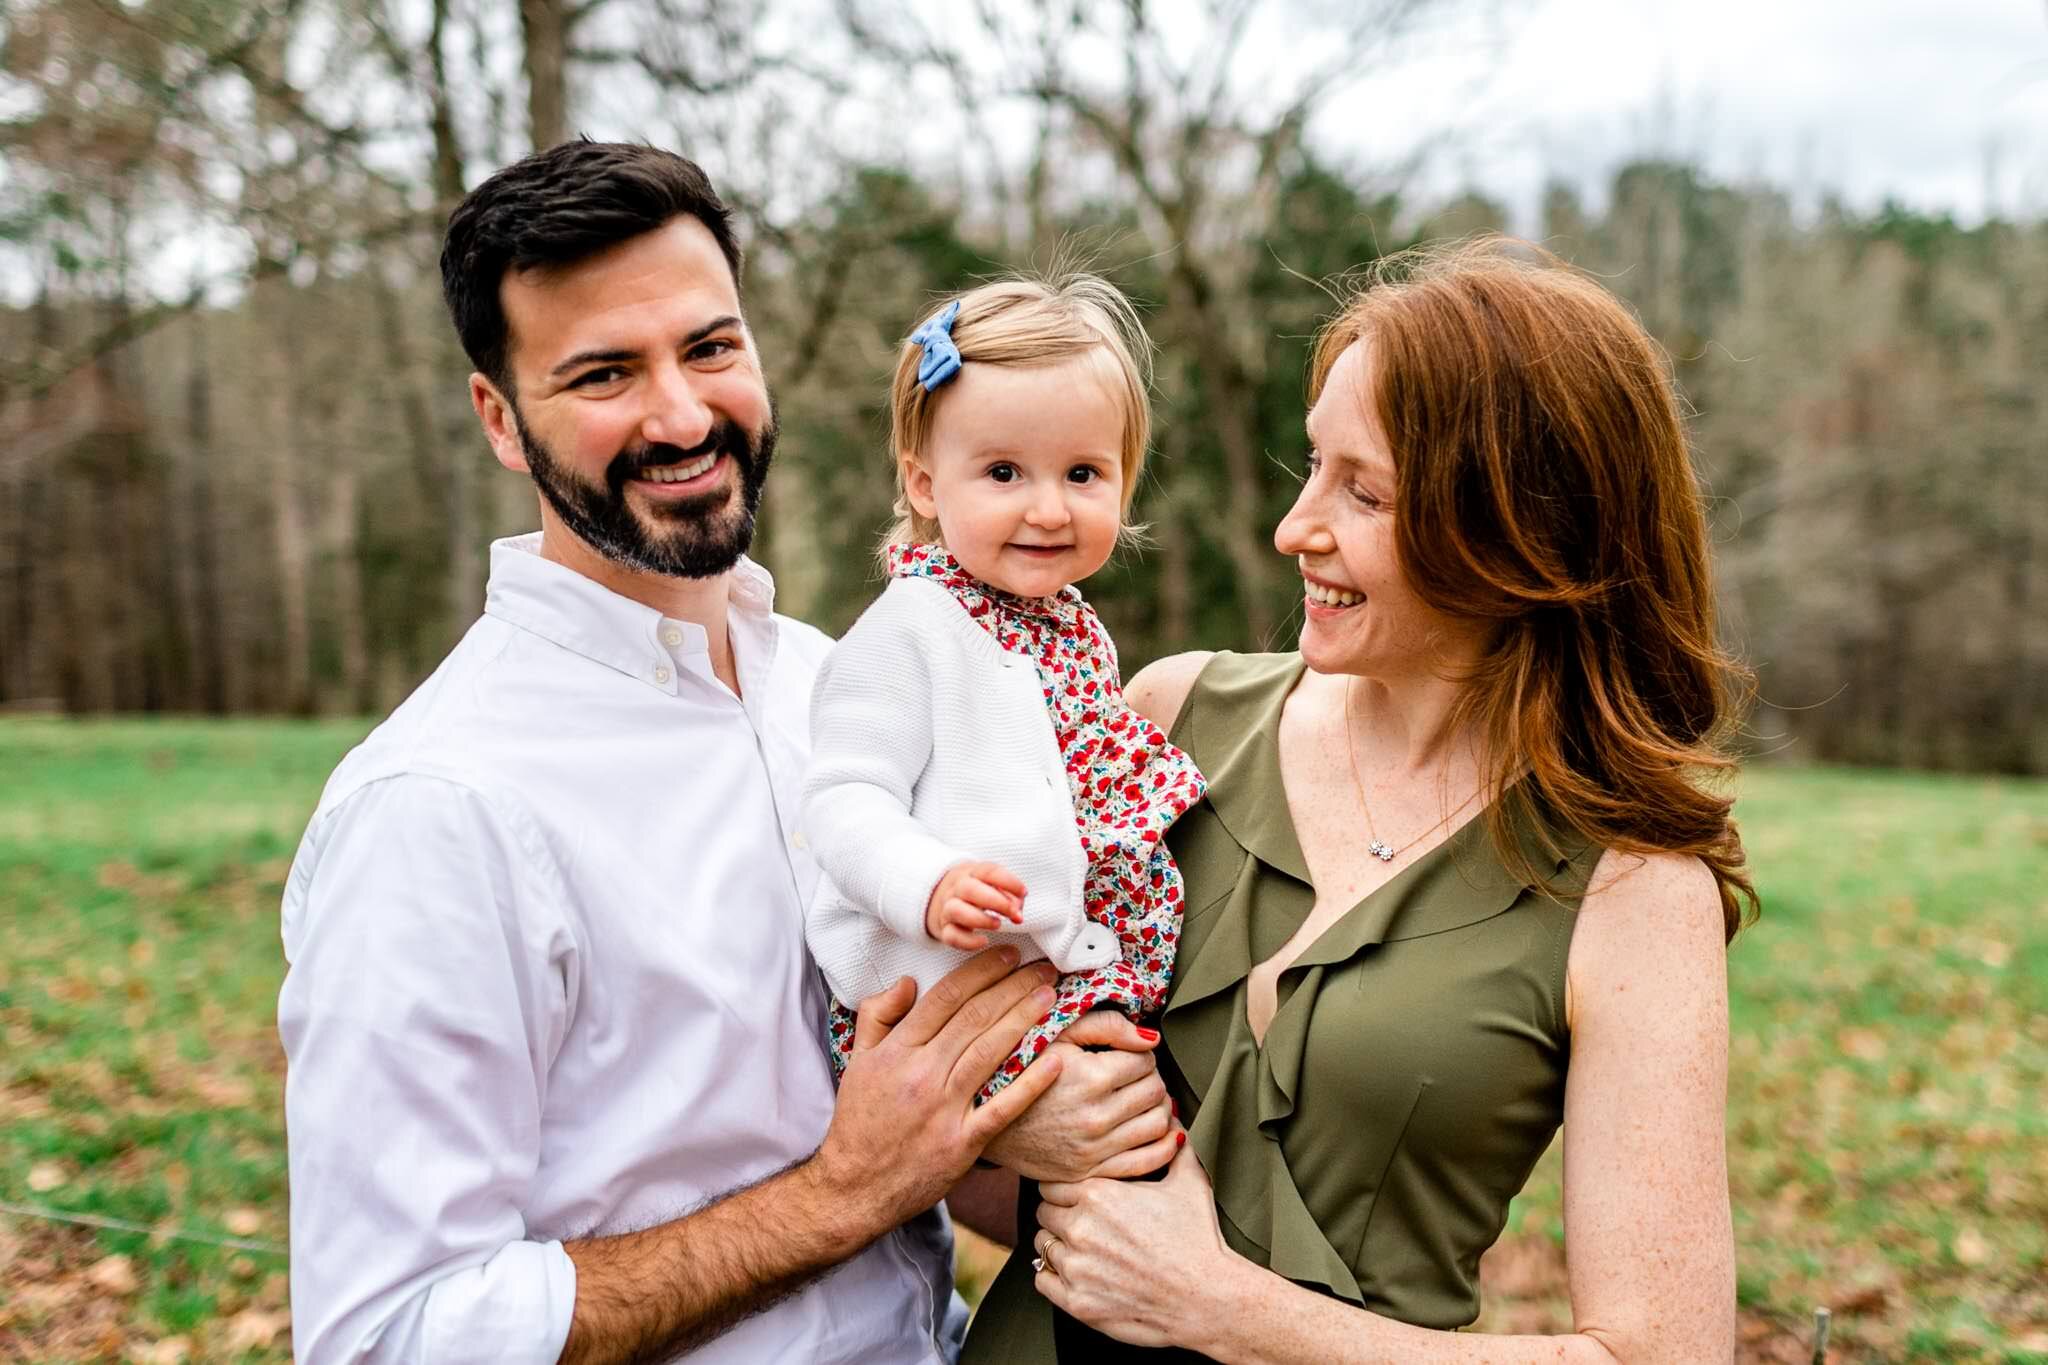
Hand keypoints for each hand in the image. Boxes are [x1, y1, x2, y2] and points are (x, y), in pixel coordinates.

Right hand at [809, 948, 1063, 1244]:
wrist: (853, 1188)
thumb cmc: (858, 1121)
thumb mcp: (856, 1061)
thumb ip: (877, 1015)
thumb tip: (908, 981)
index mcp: (897, 1051)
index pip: (945, 998)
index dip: (981, 971)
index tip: (1008, 954)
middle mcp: (921, 1074)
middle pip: (976, 1018)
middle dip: (1014, 986)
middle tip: (1044, 965)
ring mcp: (944, 1110)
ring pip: (992, 1052)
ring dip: (1025, 1019)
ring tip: (1051, 995)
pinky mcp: (962, 1144)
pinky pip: (1003, 1108)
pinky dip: (1031, 1083)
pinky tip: (1057, 1060)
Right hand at [925, 861, 1027, 950]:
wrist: (947, 898)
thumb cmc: (981, 892)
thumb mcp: (995, 887)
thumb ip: (1011, 898)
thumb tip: (1018, 915)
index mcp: (972, 873)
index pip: (988, 871)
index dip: (1008, 881)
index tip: (1024, 893)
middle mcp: (957, 888)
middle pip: (969, 889)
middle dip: (996, 902)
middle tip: (1014, 913)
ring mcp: (948, 908)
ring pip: (955, 910)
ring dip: (980, 919)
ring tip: (998, 925)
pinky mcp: (945, 929)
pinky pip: (951, 935)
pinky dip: (968, 941)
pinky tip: (984, 941)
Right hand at [981, 1011, 1176, 1181]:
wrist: (986, 1116)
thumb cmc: (1023, 1065)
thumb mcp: (1058, 1033)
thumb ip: (1108, 1026)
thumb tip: (1152, 1039)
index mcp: (1090, 1078)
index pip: (1146, 1061)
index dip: (1141, 1054)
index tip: (1126, 1055)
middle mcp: (1095, 1117)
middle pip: (1155, 1092)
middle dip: (1151, 1079)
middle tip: (1135, 1076)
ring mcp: (1093, 1149)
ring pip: (1158, 1125)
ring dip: (1160, 1109)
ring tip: (1144, 1099)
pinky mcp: (1089, 1172)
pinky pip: (1146, 1162)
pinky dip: (1163, 1146)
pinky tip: (1158, 1131)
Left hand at [1032, 1139, 1233, 1348]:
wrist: (1208, 1297)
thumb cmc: (1199, 1237)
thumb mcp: (1189, 1182)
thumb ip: (1173, 1145)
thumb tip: (1172, 1115)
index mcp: (1098, 1194)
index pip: (1053, 1183)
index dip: (1066, 1190)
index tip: (1081, 1199)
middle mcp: (1080, 1228)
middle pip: (1044, 1212)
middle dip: (1060, 1215)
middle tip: (1083, 1224)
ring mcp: (1076, 1267)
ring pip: (1042, 1246)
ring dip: (1058, 1246)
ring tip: (1085, 1250)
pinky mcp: (1077, 1302)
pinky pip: (1041, 1281)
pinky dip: (1053, 1277)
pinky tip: (1078, 1274)